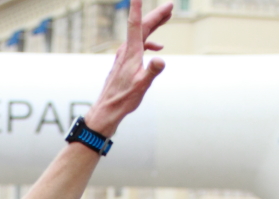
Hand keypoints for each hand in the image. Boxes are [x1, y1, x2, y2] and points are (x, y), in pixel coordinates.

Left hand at [85, 0, 171, 135]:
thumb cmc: (124, 98)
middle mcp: (126, 50)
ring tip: (167, 16)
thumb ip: (152, 71)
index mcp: (131, 52)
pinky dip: (149, 42)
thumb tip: (161, 59)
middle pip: (142, 26)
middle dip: (156, 15)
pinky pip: (138, 45)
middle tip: (171, 5)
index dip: (137, 8)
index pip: (135, 24)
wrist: (108, 108)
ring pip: (140, 34)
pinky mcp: (125, 62)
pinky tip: (158, 47)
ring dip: (154, 25)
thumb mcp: (142, 85)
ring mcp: (124, 55)